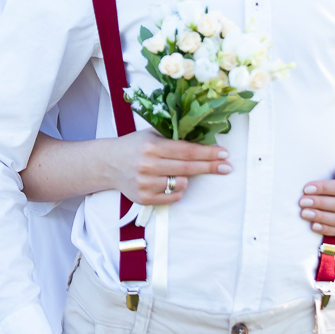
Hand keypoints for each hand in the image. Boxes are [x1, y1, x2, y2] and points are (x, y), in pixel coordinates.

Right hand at [105, 129, 230, 206]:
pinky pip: (173, 197)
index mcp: (151, 146)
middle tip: (226, 167)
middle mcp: (148, 165)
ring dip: (186, 178)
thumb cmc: (134, 146)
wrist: (108, 164)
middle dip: (210, 167)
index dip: (207, 153)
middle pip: (188, 168)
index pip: (186, 151)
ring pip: (182, 184)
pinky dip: (176, 190)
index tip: (223, 154)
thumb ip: (173, 138)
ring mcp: (145, 184)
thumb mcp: (151, 135)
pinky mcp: (144, 198)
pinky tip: (168, 182)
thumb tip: (204, 140)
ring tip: (175, 171)